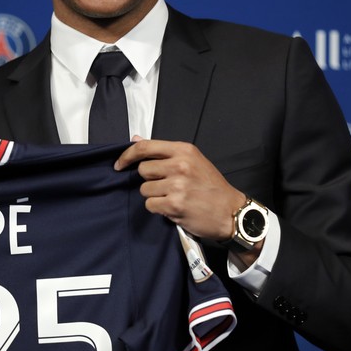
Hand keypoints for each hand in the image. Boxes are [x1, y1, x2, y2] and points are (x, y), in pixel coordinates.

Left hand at [115, 138, 246, 241]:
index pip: (145, 147)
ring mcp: (177, 185)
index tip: (119, 165)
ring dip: (154, 196)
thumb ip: (164, 152)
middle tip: (166, 186)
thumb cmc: (211, 187)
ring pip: (145, 190)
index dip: (127, 155)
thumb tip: (135, 139)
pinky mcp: (174, 205)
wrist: (231, 212)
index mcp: (184, 150)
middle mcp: (180, 165)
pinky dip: (158, 209)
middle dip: (150, 180)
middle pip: (143, 170)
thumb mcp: (192, 161)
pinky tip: (173, 208)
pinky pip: (150, 205)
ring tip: (173, 198)